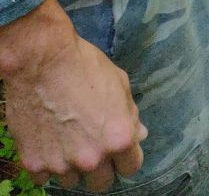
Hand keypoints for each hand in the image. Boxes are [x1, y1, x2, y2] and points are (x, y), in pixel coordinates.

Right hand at [0, 0, 147, 191]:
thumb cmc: (86, 68)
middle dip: (103, 169)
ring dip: (73, 167)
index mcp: (119, 139)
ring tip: (68, 142)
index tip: (120, 150)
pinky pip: (45, 177)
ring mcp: (61, 163)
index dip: (127, 157)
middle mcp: (92, 157)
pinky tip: (49, 144)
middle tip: (94, 149)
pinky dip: (47, 165)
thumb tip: (139, 134)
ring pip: (73, 181)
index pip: (131, 168)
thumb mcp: (121, 86)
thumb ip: (130, 116)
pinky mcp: (33, 163)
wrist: (41, 62)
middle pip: (102, 183)